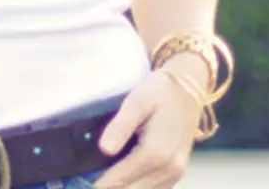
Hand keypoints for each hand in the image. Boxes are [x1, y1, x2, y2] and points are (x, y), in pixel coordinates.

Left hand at [92, 69, 200, 188]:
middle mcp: (168, 169)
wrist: (188, 89)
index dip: (97, 185)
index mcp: (155, 152)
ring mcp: (175, 174)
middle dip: (109, 187)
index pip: (119, 180)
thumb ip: (120, 126)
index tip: (79, 183)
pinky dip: (136, 187)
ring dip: (122, 188)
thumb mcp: (136, 101)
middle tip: (86, 181)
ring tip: (102, 179)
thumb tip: (104, 150)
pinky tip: (122, 178)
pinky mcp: (177, 174)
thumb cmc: (160, 92)